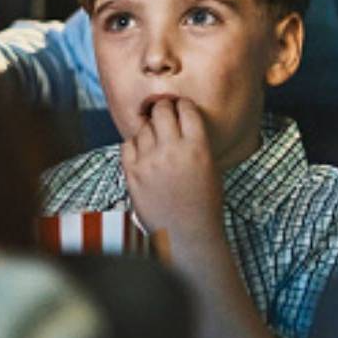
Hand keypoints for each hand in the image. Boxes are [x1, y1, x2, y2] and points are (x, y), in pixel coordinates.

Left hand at [122, 98, 221, 240]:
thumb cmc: (203, 202)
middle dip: (163, 108)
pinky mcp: (133, 174)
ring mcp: (150, 161)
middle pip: (162, 111)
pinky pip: (128, 145)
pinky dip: (134, 144)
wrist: (187, 233)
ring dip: (149, 127)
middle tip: (163, 112)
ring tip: (154, 135)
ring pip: (144, 127)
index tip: (180, 107)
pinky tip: (142, 150)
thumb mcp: (210, 165)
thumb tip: (182, 122)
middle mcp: (172, 150)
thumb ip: (196, 141)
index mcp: (197, 146)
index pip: (186, 108)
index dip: (182, 105)